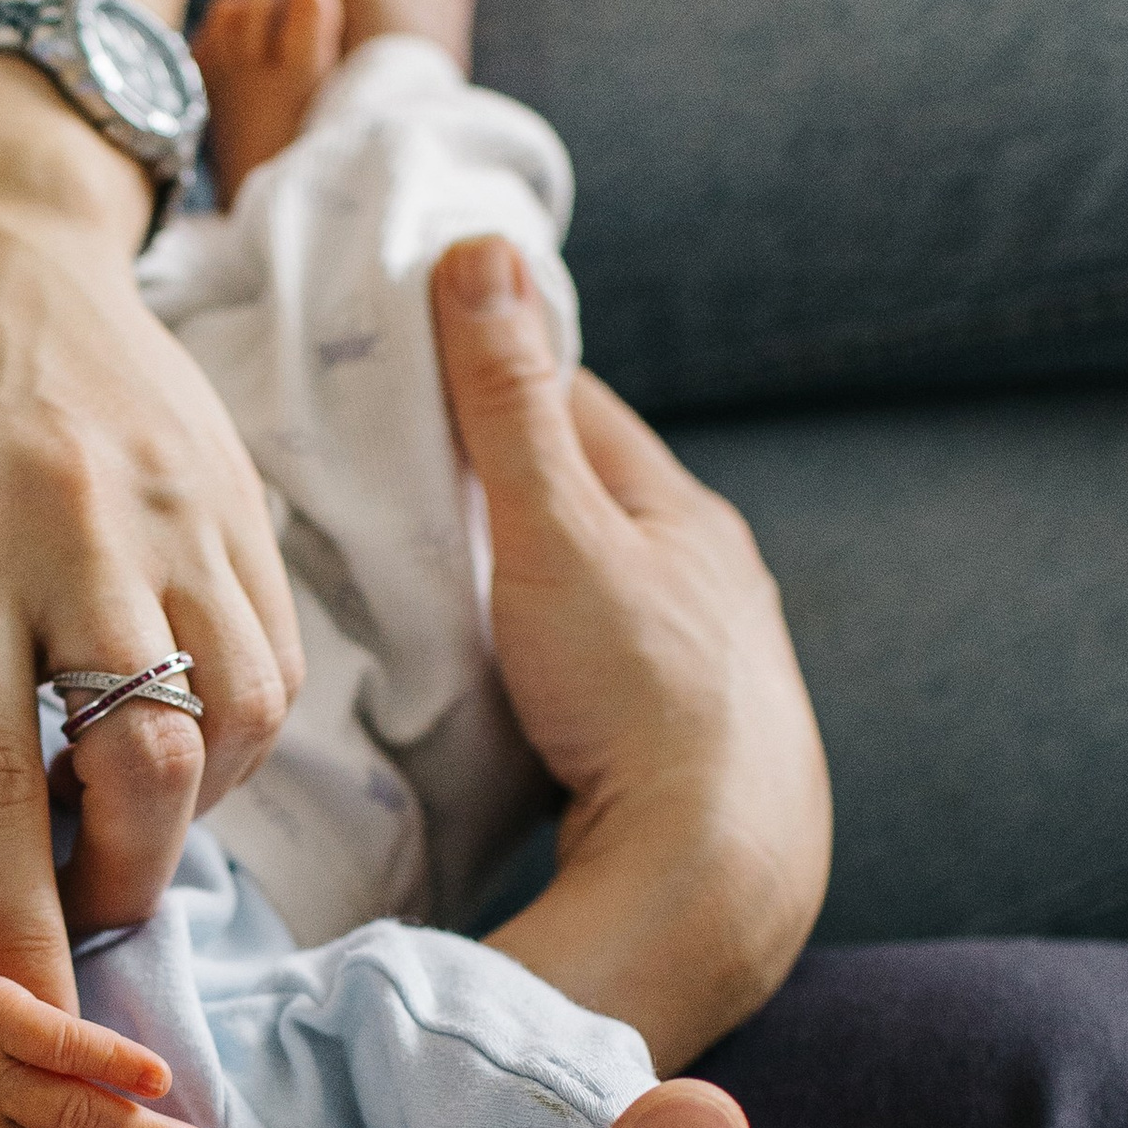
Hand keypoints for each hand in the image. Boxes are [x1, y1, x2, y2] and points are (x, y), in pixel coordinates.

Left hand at [0, 55, 302, 1007]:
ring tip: (121, 819)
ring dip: (185, 814)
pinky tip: (171, 740)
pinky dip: (232, 742)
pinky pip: (273, 667)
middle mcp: (78, 529)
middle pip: (143, 760)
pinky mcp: (245, 503)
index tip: (26, 1009)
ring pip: (232, 723)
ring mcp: (180, 511)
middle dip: (120, 878)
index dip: (12, 913)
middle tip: (80, 911)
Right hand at [433, 236, 832, 1068]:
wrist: (713, 876)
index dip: (499, 380)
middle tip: (411, 490)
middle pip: (595, 507)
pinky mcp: (689, 755)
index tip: (419, 378)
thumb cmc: (637, 696)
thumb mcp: (553, 533)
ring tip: (450, 594)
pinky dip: (556, 666)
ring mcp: (710, 673)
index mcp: (688, 518)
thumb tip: (479, 250)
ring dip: (537, 587)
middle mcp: (716, 586)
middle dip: (513, 488)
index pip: (583, 409)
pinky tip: (516, 697)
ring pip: (605, 598)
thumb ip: (508, 404)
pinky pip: (607, 679)